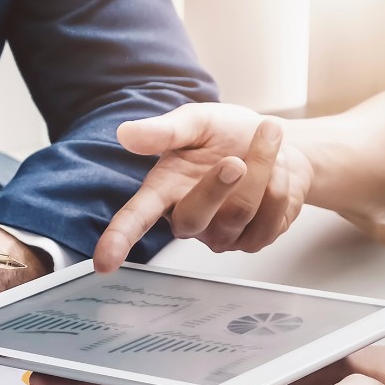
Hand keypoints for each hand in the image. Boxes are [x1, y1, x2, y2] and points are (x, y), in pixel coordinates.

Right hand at [93, 103, 312, 271]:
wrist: (277, 144)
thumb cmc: (228, 134)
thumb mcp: (196, 121)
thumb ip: (164, 130)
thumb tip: (125, 133)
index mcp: (164, 189)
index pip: (136, 218)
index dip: (119, 239)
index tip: (103, 262)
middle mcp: (188, 219)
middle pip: (195, 217)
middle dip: (220, 184)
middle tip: (236, 158)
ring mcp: (221, 235)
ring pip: (241, 213)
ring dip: (263, 169)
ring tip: (267, 140)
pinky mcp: (252, 241)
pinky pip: (271, 219)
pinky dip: (281, 185)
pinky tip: (276, 171)